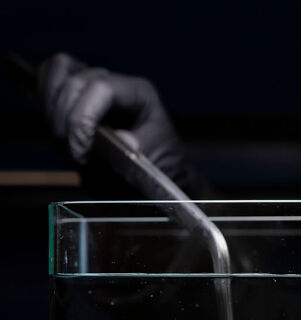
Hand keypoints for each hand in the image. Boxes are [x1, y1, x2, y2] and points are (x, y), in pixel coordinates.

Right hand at [38, 52, 187, 185]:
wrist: (152, 171)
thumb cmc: (159, 162)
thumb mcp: (160, 159)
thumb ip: (144, 149)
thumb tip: (125, 140)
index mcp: (139, 93)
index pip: (101, 89)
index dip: (82, 118)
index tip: (80, 152)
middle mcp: (115, 82)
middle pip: (75, 82)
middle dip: (66, 121)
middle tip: (74, 154)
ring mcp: (93, 83)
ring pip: (58, 71)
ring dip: (52, 109)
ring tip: (64, 141)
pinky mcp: (75, 93)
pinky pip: (49, 76)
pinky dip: (44, 98)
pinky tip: (56, 126)